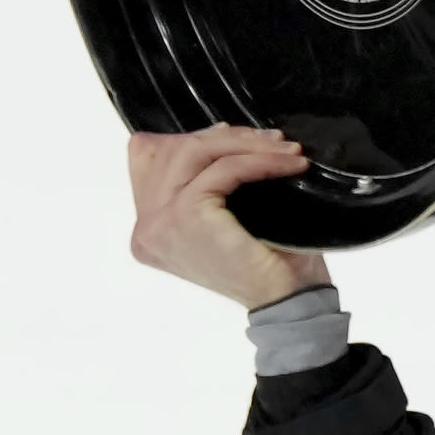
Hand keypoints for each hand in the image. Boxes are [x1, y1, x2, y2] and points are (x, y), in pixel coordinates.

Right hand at [126, 126, 329, 309]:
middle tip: (271, 140)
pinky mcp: (187, 216)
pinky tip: (288, 163)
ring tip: (283, 149)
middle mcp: (147, 226)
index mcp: (150, 229)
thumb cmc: (265, 262)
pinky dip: (259, 161)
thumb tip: (217, 134)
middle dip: (224, 137)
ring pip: (195, 153)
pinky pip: (223, 169)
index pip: (147, 159)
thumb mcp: (223, 219)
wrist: (286, 301)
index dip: (191, 140)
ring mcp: (161, 221)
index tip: (236, 139)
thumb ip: (202, 185)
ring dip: (245, 143)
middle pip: (169, 149)